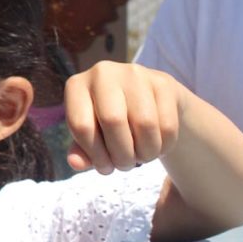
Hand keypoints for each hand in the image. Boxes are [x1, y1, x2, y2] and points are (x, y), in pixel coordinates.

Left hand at [64, 61, 182, 173]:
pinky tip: (156, 148)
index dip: (95, 155)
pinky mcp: (162, 81)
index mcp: (76, 86)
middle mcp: (102, 73)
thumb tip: (75, 163)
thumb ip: (81, 151)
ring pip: (144, 124)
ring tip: (141, 158)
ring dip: (144, 153)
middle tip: (125, 166)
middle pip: (113, 121)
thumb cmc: (107, 123)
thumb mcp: (90, 136)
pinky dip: (163, 146)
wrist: (144, 100)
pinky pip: (167, 124)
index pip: (82, 126)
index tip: (105, 168)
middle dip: (121, 155)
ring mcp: (134, 73)